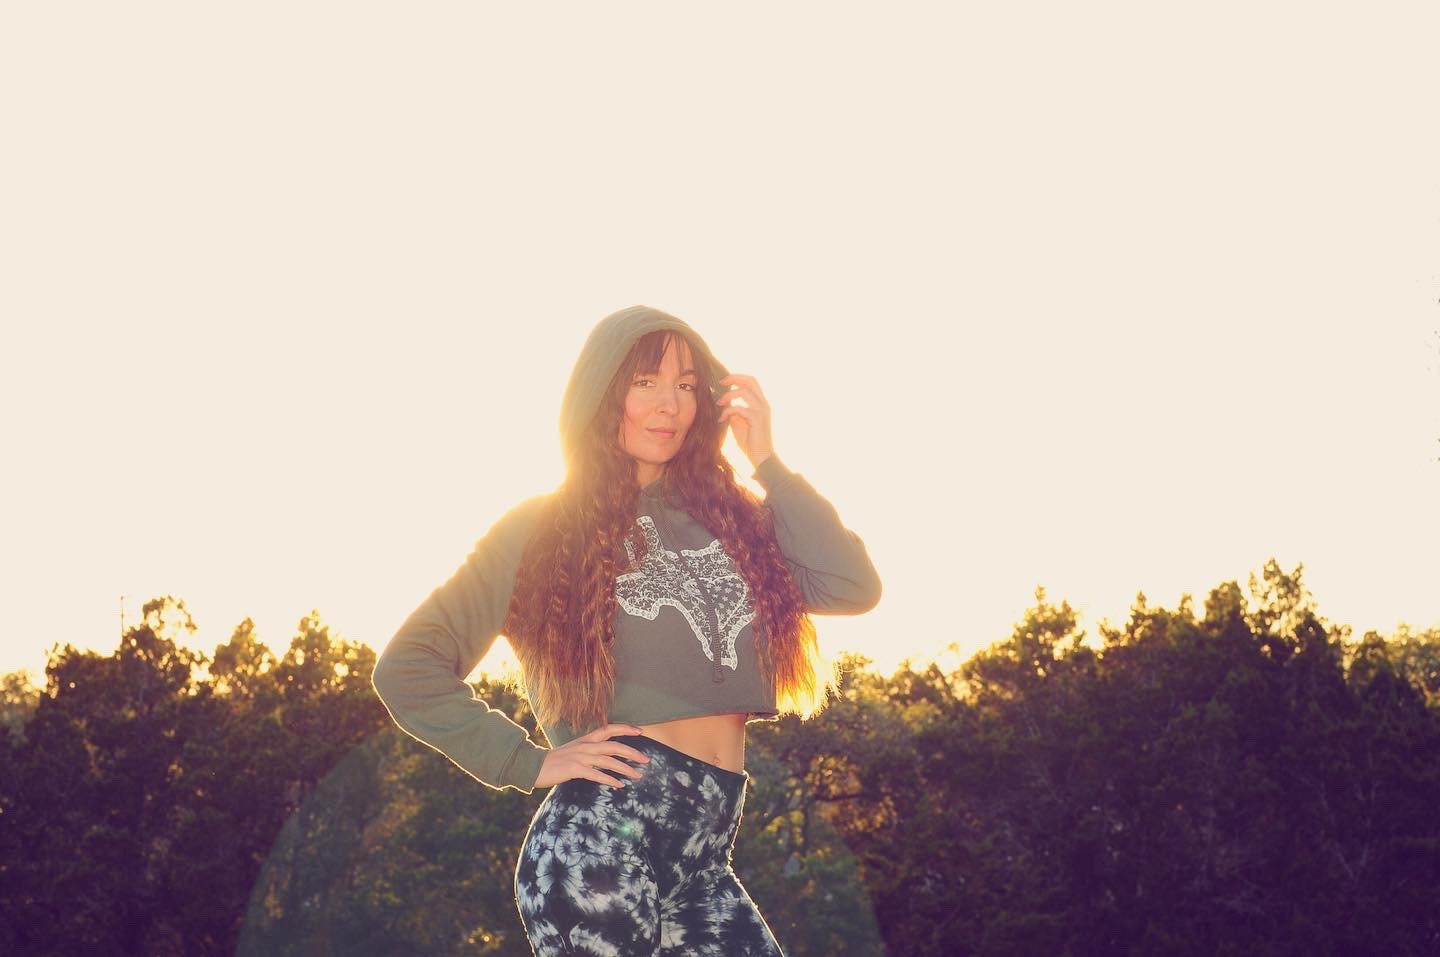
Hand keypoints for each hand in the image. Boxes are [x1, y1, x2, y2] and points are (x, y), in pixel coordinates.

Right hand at [533, 723, 651, 788]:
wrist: (534, 766)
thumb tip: (606, 756)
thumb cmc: (556, 761)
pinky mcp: (574, 769)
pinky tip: (619, 785)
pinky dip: (609, 780)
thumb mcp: (574, 750)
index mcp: (586, 739)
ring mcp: (580, 757)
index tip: (640, 731)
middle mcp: (585, 746)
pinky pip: (596, 774)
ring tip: (638, 776)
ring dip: (625, 768)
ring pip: (608, 760)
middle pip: (614, 745)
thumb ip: (589, 750)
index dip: (625, 728)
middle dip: (632, 752)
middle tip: (646, 759)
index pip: (609, 729)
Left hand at [716, 373, 773, 469]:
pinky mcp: (757, 419)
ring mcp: (761, 411)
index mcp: (761, 404)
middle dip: (735, 378)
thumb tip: (725, 406)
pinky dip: (727, 412)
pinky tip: (721, 419)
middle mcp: (763, 404)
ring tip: (719, 403)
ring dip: (728, 395)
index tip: (725, 382)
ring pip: (744, 392)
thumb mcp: (740, 425)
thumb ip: (735, 414)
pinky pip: (739, 408)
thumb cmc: (751, 443)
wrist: (761, 458)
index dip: (738, 378)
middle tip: (722, 382)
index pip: (752, 383)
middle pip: (751, 381)